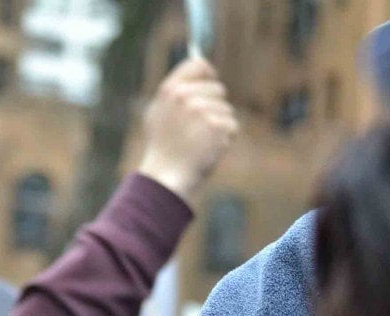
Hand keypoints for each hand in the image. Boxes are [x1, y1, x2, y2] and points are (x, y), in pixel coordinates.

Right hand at [137, 58, 238, 200]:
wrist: (165, 176)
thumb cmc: (162, 147)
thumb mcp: (158, 113)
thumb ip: (176, 90)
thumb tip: (201, 67)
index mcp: (169, 89)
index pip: (198, 64)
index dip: (208, 73)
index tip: (210, 81)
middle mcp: (185, 96)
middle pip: (218, 89)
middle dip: (213, 107)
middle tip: (196, 129)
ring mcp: (203, 110)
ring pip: (226, 109)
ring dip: (218, 126)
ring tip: (198, 142)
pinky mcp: (217, 126)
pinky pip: (231, 126)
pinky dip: (224, 139)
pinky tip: (207, 150)